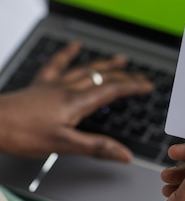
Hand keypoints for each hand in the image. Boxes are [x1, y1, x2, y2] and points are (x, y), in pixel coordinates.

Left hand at [0, 41, 151, 161]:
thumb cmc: (22, 134)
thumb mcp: (63, 145)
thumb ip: (96, 147)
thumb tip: (124, 154)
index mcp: (76, 102)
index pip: (111, 90)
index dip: (132, 87)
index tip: (147, 86)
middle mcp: (67, 89)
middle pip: (102, 78)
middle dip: (124, 77)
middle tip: (140, 77)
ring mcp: (53, 85)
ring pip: (85, 69)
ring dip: (104, 65)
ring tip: (119, 59)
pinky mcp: (40, 85)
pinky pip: (57, 64)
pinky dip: (67, 53)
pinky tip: (74, 46)